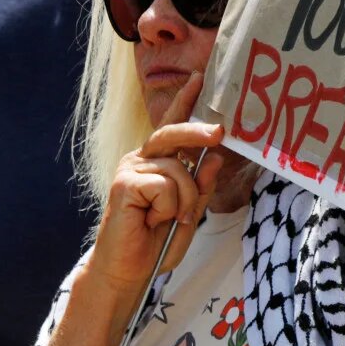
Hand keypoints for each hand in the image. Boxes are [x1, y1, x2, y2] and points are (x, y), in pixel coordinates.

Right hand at [85, 73, 231, 301]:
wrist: (128, 269)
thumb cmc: (156, 240)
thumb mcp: (189, 211)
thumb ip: (202, 186)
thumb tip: (214, 157)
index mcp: (157, 163)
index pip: (172, 127)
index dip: (184, 101)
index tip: (199, 76)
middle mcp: (141, 160)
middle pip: (173, 134)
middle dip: (199, 132)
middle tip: (220, 132)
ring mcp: (131, 169)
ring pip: (178, 170)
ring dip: (185, 200)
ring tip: (169, 219)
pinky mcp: (125, 182)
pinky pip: (166, 185)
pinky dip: (169, 206)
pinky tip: (153, 220)